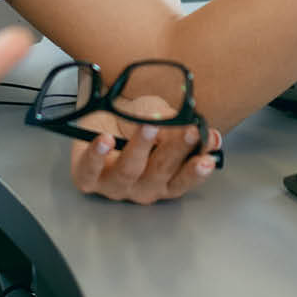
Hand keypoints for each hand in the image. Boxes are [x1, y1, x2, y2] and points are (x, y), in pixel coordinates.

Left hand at [70, 95, 222, 203]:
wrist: (107, 107)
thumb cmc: (139, 120)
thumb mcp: (167, 120)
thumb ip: (185, 130)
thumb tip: (209, 137)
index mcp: (163, 182)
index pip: (182, 182)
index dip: (195, 172)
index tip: (206, 158)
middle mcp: (140, 188)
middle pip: (159, 174)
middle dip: (176, 151)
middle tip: (188, 130)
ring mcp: (113, 185)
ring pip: (128, 171)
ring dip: (140, 147)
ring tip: (150, 126)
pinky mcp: (86, 176)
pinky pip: (90, 169)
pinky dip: (97, 154)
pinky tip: (105, 139)